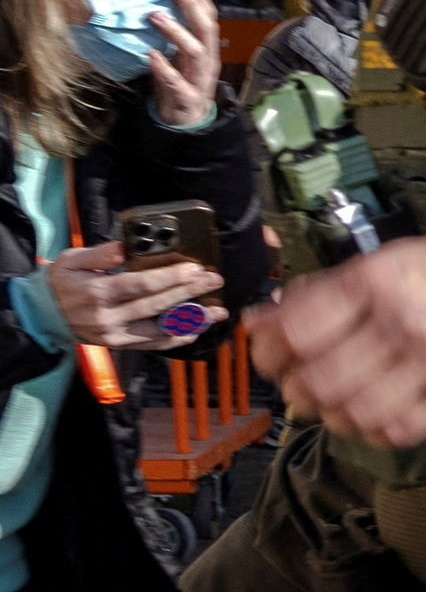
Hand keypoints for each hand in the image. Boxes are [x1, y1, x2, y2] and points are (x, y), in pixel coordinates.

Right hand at [45, 240, 217, 348]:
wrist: (43, 315)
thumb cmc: (60, 283)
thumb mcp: (72, 260)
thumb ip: (101, 254)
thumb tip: (127, 246)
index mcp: (98, 292)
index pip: (141, 285)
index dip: (171, 278)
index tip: (195, 269)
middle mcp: (109, 317)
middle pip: (157, 306)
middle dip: (190, 293)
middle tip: (215, 281)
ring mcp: (116, 335)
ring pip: (161, 331)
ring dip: (193, 321)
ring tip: (217, 311)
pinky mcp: (120, 346)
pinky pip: (155, 345)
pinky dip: (177, 338)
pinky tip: (196, 329)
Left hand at [143, 0, 218, 129]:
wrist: (187, 120)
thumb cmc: (179, 80)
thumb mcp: (179, 53)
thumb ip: (173, 31)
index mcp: (207, 46)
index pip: (209, 15)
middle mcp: (208, 59)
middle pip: (206, 28)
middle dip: (191, 5)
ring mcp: (199, 79)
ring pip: (195, 51)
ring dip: (175, 31)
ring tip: (154, 15)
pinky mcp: (186, 97)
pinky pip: (176, 81)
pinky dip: (163, 67)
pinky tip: (150, 54)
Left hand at [246, 228, 425, 446]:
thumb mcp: (388, 262)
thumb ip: (325, 293)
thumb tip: (261, 322)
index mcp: (376, 280)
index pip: (296, 330)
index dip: (268, 351)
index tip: (268, 356)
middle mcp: (402, 322)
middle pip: (319, 380)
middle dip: (298, 390)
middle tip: (300, 387)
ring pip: (355, 413)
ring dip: (334, 416)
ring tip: (337, 405)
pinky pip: (400, 431)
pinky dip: (375, 431)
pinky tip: (375, 415)